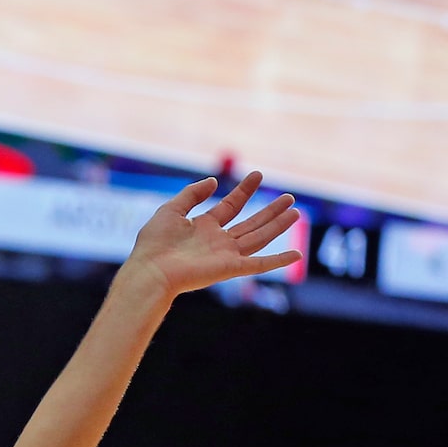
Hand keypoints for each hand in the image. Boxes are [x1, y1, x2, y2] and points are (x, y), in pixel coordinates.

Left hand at [124, 173, 299, 299]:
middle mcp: (217, 242)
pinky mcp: (230, 268)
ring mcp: (226, 256)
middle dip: (270, 210)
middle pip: (250, 223)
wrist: (150, 271)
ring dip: (277, 226)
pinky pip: (259, 264)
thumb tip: (214, 181)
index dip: (245, 190)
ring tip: (295, 212)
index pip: (231, 206)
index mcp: (203, 227)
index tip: (258, 174)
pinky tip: (297, 255)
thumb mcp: (171, 210)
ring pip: (259, 238)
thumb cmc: (154, 244)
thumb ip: (192, 194)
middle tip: (289, 197)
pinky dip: (278, 260)